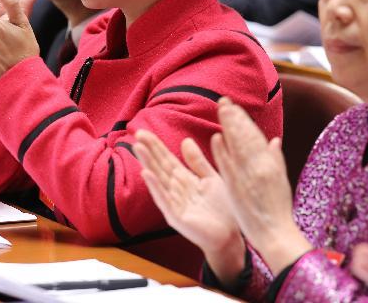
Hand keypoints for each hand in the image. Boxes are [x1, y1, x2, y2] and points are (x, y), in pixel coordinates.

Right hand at [134, 130, 245, 286]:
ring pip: (159, 180)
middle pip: (160, 166)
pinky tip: (146, 174)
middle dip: (149, 150)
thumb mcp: (211, 178)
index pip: (166, 159)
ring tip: (138, 148)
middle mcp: (176, 190)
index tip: (143, 131)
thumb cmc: (222, 209)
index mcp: (184, 180)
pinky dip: (155, 187)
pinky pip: (164, 200)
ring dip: (148, 164)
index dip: (156, 146)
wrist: (230, 236)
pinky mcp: (176, 217)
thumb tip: (186, 140)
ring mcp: (174, 203)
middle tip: (137, 134)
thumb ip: (198, 162)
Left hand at [211, 97, 308, 275]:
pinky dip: (222, 151)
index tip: (234, 107)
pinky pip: (229, 165)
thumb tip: (274, 140)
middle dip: (234, 117)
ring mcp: (247, 176)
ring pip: (237, 146)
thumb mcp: (281, 180)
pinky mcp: (237, 187)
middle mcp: (259, 166)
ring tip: (221, 111)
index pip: (254, 136)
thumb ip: (275, 158)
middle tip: (223, 100)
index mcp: (270, 163)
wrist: (274, 233)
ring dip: (228, 127)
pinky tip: (215, 138)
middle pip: (245, 136)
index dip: (244, 120)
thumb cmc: (278, 208)